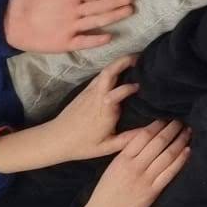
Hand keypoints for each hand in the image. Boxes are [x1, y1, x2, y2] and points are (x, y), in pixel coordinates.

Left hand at [0, 58, 137, 172]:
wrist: (55, 139)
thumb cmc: (81, 145)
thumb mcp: (105, 148)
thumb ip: (127, 139)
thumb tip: (151, 130)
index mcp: (103, 112)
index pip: (117, 93)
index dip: (130, 87)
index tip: (142, 86)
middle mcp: (97, 98)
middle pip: (109, 73)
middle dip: (125, 61)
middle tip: (142, 58)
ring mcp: (90, 92)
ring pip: (105, 71)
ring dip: (120, 62)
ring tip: (136, 60)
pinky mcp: (86, 90)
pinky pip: (101, 75)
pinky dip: (113, 68)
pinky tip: (122, 70)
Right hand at [79, 119, 190, 206]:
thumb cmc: (107, 190)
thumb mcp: (113, 167)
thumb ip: (128, 152)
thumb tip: (147, 135)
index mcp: (122, 159)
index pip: (143, 136)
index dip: (158, 125)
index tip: (166, 119)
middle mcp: (134, 167)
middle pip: (158, 142)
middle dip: (172, 129)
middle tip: (181, 122)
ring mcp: (145, 180)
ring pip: (168, 155)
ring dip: (180, 141)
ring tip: (188, 132)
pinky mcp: (153, 191)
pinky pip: (170, 172)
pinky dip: (181, 160)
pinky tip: (188, 150)